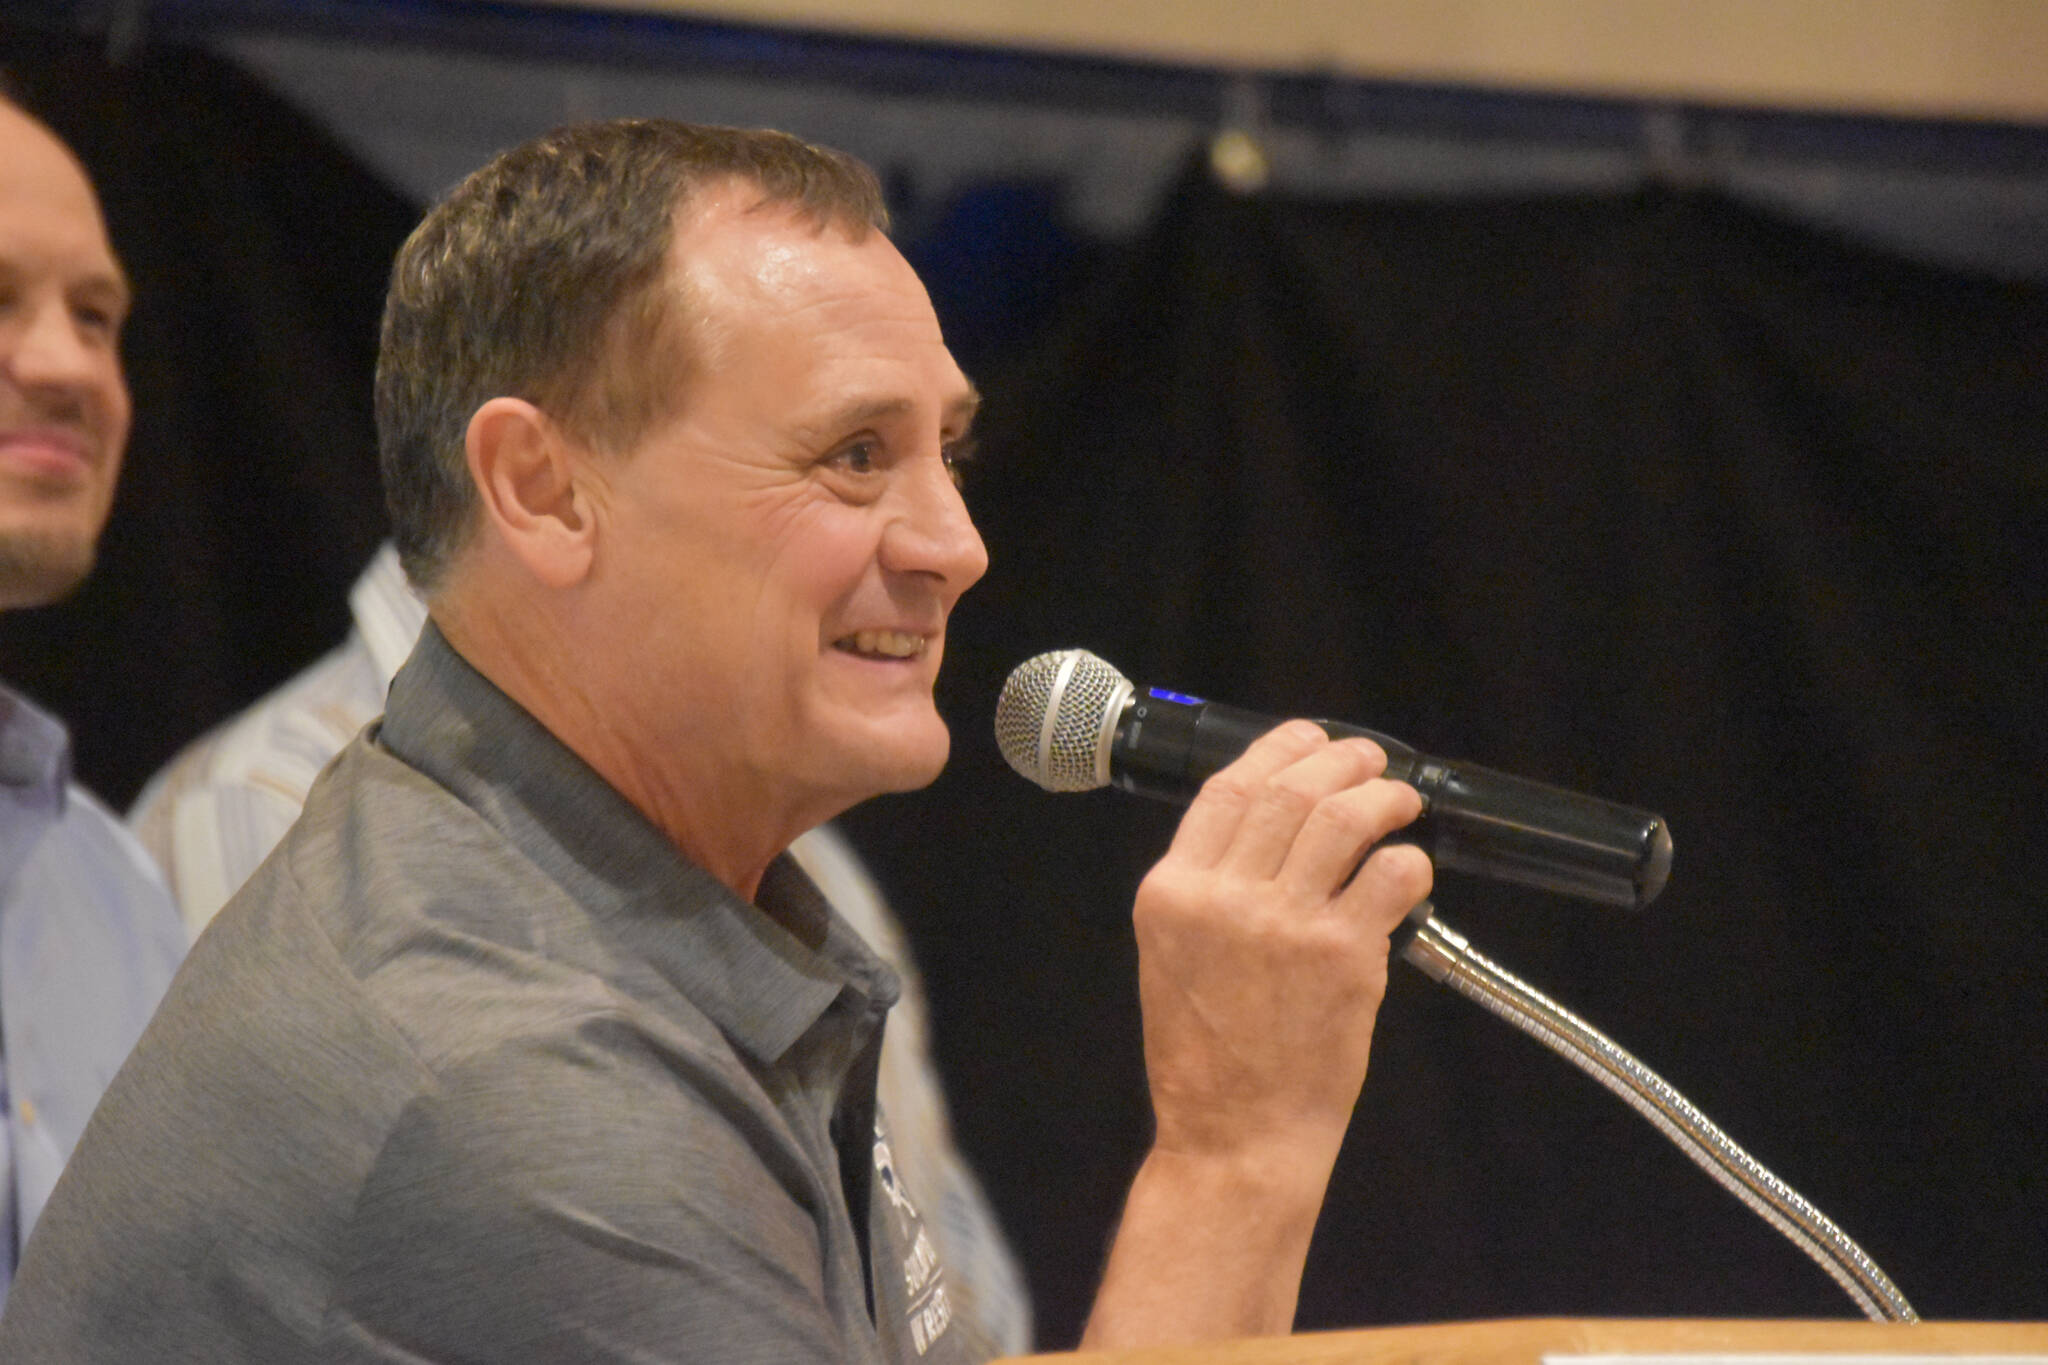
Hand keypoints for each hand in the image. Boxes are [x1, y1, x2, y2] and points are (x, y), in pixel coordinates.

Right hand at [1083, 721, 1431, 1345]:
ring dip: (1381, 798)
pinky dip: (1410, 863)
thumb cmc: (1207, 1059)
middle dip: (1340, 762)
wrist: (1234, 1138)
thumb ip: (1209, 888)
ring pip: (1343, 819)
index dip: (1277, 751)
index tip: (1308, 738)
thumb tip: (1274, 823)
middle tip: (1369, 763)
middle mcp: (1222, 899)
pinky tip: (1413, 869)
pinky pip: (1390, 877)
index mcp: (1171, 893)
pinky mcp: (1342, 957)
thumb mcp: (1173, 956)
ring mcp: (1283, 925)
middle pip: (1290, 791)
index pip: (1227, 790)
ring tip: (1399, 801)